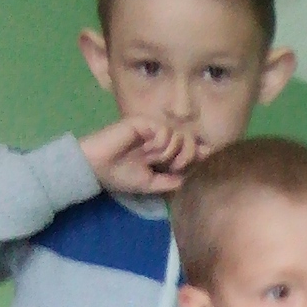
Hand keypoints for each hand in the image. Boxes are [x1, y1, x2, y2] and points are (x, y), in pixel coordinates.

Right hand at [82, 116, 197, 199]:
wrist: (97, 167)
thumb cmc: (119, 176)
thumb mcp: (150, 184)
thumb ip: (169, 181)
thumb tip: (187, 178)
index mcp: (159, 152)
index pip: (186, 148)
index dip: (200, 150)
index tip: (209, 153)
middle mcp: (158, 139)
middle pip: (189, 140)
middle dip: (188, 155)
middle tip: (174, 166)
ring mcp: (151, 130)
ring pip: (179, 135)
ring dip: (172, 151)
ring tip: (155, 158)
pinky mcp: (143, 123)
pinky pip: (165, 130)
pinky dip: (162, 143)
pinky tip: (149, 149)